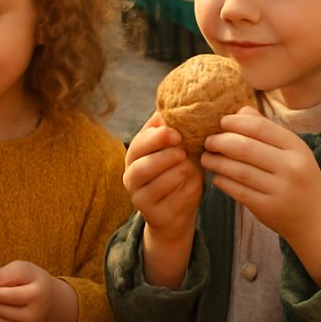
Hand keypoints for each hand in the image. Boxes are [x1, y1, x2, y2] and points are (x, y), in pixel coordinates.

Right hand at [123, 112, 202, 243]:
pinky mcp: (151, 214)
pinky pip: (166, 200)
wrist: (177, 212)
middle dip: (163, 155)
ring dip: (173, 172)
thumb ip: (171, 133)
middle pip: (140, 164)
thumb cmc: (178, 174)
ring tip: (187, 167)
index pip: (139, 143)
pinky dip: (181, 189)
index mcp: (135, 156)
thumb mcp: (176, 151)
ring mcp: (138, 197)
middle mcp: (130, 176)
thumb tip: (172, 107)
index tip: (177, 134)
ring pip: (152, 182)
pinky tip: (190, 184)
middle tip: (182, 152)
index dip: (157, 137)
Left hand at [201, 107, 320, 282]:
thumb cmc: (300, 178)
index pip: (260, 127)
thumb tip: (239, 112)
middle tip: (208, 141)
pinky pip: (237, 190)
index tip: (221, 123)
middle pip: (244, 148)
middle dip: (219, 142)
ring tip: (206, 158)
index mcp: (297, 148)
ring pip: (237, 170)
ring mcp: (280, 190)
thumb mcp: (293, 152)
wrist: (317, 219)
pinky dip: (222, 181)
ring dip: (216, 162)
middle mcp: (291, 168)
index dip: (235, 123)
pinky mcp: (267, 208)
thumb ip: (267, 130)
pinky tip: (217, 176)